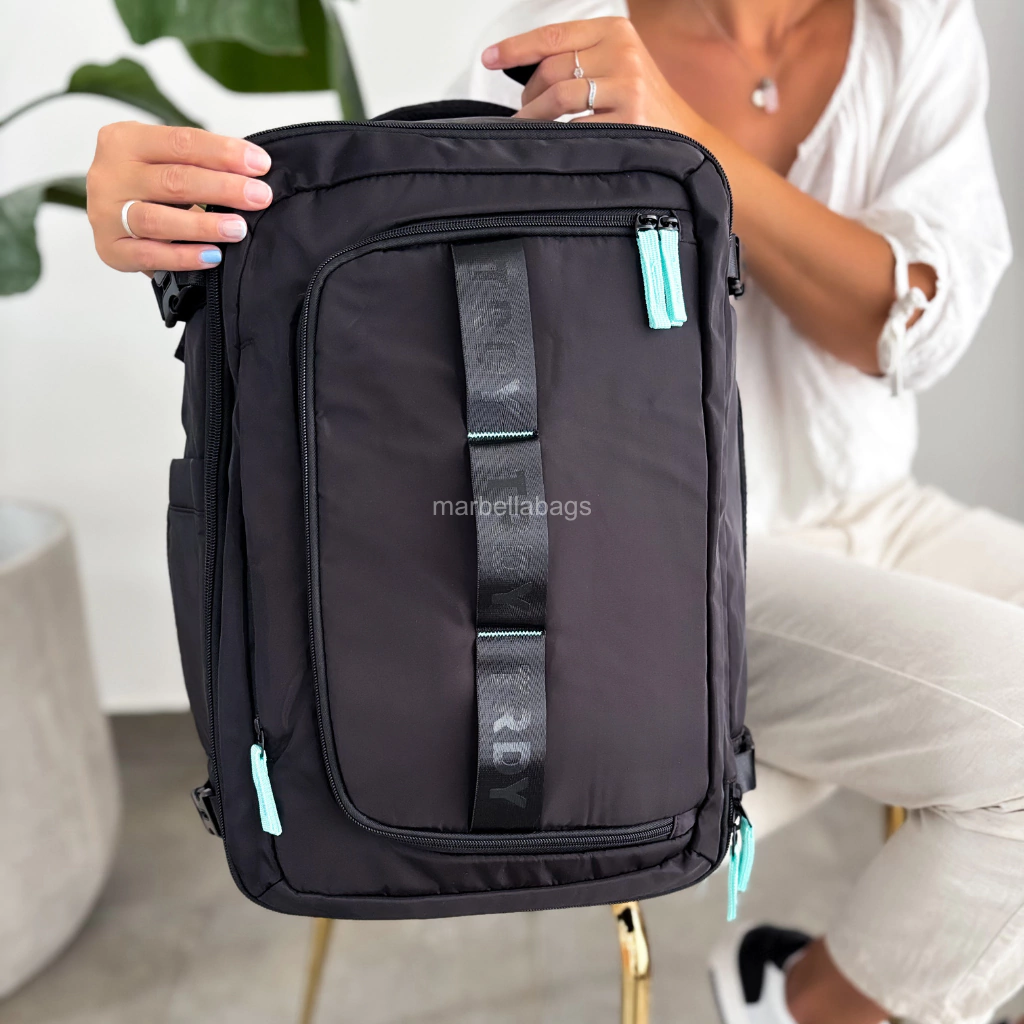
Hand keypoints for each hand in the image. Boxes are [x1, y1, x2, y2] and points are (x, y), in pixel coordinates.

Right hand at [86, 121, 273, 273]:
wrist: (107, 216)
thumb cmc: (147, 185)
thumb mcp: (164, 161)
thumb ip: (197, 163)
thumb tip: (251, 174)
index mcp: (124, 140)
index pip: (180, 142)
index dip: (223, 153)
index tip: (259, 164)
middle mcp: (109, 174)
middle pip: (173, 180)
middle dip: (223, 188)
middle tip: (259, 197)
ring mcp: (105, 214)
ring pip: (157, 219)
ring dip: (204, 225)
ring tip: (239, 228)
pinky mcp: (110, 250)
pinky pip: (150, 255)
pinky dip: (185, 256)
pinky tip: (213, 256)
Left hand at [482, 18, 697, 131]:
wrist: (687, 140)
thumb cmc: (644, 106)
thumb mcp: (617, 67)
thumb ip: (580, 60)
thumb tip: (525, 70)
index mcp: (616, 31)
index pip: (553, 36)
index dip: (515, 48)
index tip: (490, 58)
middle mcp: (623, 52)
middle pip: (551, 68)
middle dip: (528, 94)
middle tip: (523, 113)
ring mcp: (627, 85)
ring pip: (558, 95)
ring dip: (534, 116)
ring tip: (528, 128)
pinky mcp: (629, 118)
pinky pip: (575, 126)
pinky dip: (557, 135)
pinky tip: (554, 142)